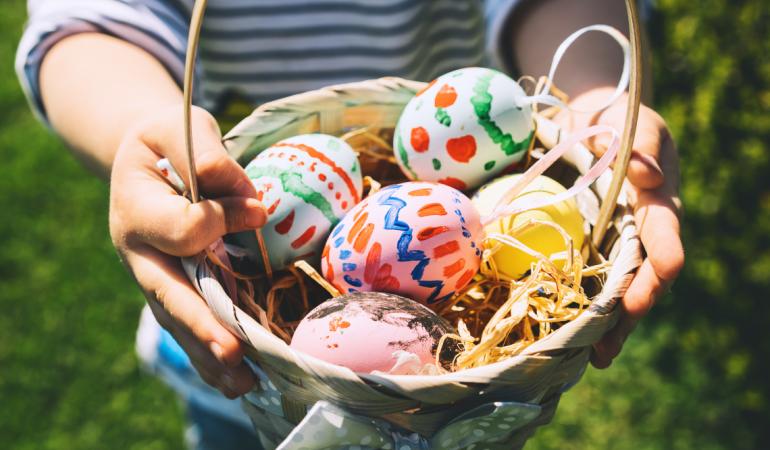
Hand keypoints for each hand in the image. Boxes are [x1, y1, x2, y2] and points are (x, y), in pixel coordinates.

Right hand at [109, 105, 266, 396]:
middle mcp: (139, 251)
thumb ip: (202, 150)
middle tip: (233, 350)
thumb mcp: (177, 126)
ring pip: (178, 321)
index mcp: (134, 207)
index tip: (255, 209)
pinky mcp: (173, 288)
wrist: (145, 158)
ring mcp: (153, 276)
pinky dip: (210, 355)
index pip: (184, 228)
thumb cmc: (166, 140)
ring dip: (209, 354)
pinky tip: (239, 382)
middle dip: (202, 323)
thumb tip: (240, 192)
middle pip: (169, 294)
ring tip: (243, 384)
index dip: (224, 219)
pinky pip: (189, 326)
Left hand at [557, 87, 684, 367]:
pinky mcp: (591, 243)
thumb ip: (640, 147)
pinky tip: (562, 331)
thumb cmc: (620, 120)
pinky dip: (579, 304)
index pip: (664, 241)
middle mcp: (640, 231)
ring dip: (605, 324)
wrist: (593, 120)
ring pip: (616, 288)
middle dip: (627, 316)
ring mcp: (616, 241)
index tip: (640, 299)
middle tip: (605, 348)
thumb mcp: (633, 124)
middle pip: (641, 280)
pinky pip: (588, 277)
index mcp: (658, 204)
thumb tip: (647, 177)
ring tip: (589, 357)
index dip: (656, 272)